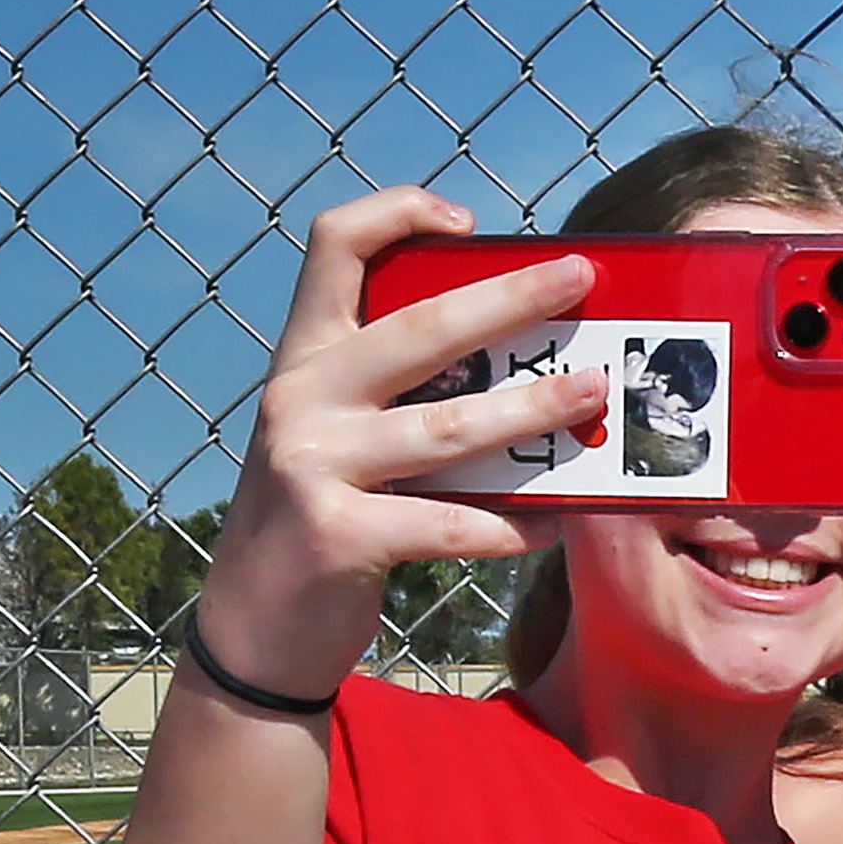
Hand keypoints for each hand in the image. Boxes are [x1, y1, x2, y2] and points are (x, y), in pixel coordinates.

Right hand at [190, 189, 608, 696]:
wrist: (250, 632)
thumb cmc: (315, 523)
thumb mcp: (332, 439)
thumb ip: (392, 398)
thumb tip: (514, 371)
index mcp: (303, 359)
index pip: (333, 246)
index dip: (397, 211)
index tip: (466, 221)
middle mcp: (302, 398)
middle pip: (420, 325)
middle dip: (510, 298)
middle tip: (580, 279)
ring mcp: (314, 465)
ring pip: (449, 426)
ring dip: (533, 408)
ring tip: (592, 394)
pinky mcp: (337, 535)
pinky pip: (449, 521)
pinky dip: (511, 524)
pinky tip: (556, 522)